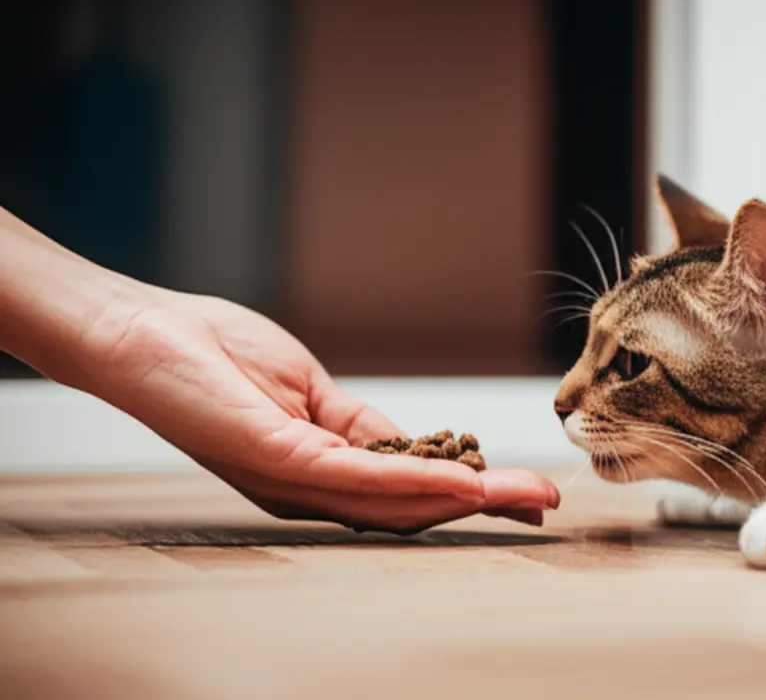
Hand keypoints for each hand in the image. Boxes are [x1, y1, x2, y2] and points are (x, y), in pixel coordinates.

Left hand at [81, 288, 559, 533]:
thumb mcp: (310, 391)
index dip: (470, 493)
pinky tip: (461, 481)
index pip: (407, 492)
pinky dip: (417, 483)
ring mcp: (294, 479)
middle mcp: (310, 490)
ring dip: (467, 500)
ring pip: (396, 503)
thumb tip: (420, 447)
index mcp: (318, 472)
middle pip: (412, 509)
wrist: (141, 334)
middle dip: (483, 506)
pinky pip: (358, 477)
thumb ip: (362, 426)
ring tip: (522, 495)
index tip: (524, 490)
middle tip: (544, 503)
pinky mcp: (278, 458)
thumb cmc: (212, 355)